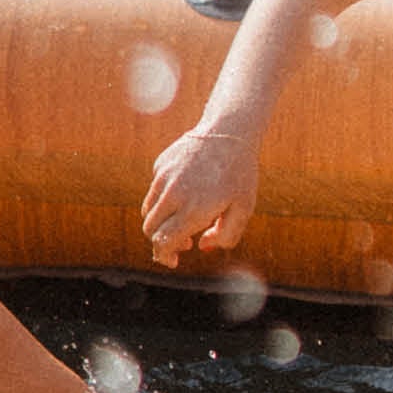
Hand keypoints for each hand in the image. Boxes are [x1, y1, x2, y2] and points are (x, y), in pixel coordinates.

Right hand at [142, 115, 260, 258]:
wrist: (229, 132)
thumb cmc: (240, 174)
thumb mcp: (243, 209)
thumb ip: (226, 236)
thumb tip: (202, 246)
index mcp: (193, 210)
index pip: (163, 241)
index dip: (165, 256)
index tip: (173, 260)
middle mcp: (173, 194)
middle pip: (150, 229)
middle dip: (161, 241)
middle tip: (183, 242)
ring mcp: (163, 178)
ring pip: (148, 210)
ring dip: (161, 222)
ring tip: (184, 219)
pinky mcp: (160, 164)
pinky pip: (155, 190)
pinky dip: (165, 199)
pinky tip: (188, 190)